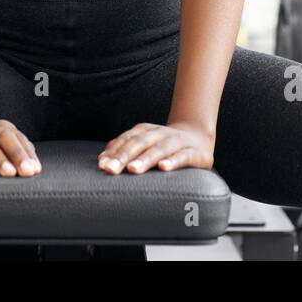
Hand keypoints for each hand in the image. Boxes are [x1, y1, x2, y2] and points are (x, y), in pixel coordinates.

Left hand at [98, 122, 214, 174]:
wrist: (199, 138)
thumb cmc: (164, 147)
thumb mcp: (144, 145)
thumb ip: (125, 150)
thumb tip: (102, 160)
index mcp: (146, 131)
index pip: (127, 139)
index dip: (114, 151)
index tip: (102, 165)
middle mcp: (161, 133)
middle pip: (140, 143)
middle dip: (124, 156)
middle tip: (111, 170)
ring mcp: (179, 142)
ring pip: (160, 149)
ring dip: (145, 159)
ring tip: (133, 169)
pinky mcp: (196, 153)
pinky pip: (183, 157)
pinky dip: (173, 161)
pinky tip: (163, 168)